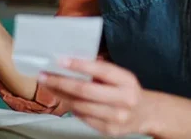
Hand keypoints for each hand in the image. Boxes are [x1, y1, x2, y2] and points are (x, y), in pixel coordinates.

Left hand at [39, 58, 155, 136]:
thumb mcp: (118, 77)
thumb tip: (67, 60)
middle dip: (60, 82)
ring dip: (60, 95)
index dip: (79, 65)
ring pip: (80, 106)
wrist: (146, 114)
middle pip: (85, 91)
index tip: (60, 60)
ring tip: (49, 86)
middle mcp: (125, 99)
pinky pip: (82, 117)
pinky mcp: (109, 130)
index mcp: (127, 81)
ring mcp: (118, 117)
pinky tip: (65, 99)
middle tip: (43, 76)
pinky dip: (71, 107)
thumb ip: (98, 69)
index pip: (102, 70)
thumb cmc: (125, 90)